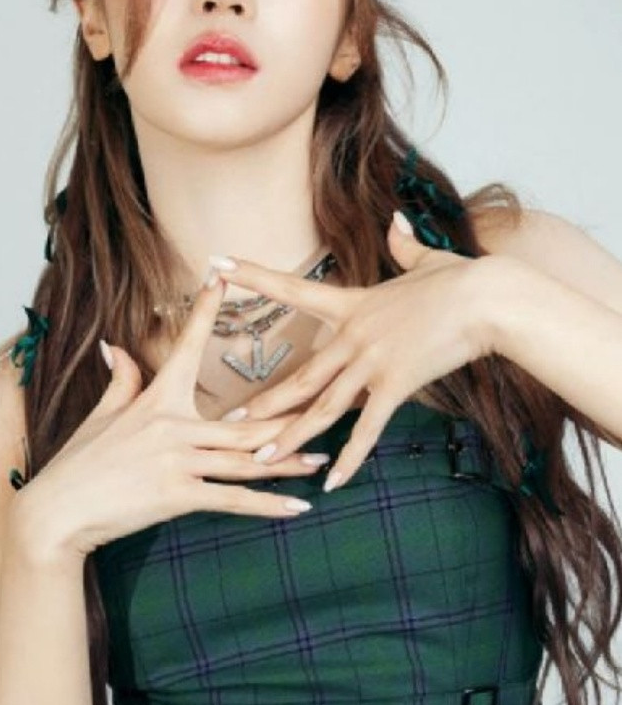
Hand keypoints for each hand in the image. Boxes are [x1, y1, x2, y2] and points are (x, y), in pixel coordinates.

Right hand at [13, 274, 329, 557]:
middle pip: (244, 418)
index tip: (222, 276)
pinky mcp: (175, 495)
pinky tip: (298, 506)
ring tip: (325, 457)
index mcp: (156, 399)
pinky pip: (231, 500)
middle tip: (330, 404)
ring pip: (246, 459)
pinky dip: (268, 505)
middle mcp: (171, 426)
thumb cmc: (78, 464)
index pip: (185, 346)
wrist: (57, 512)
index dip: (205, 310)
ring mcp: (176, 461)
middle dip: (290, 414)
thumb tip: (115, 346)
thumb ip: (120, 381)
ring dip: (289, 460)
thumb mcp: (100, 416)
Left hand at [210, 211, 490, 489]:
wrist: (488, 298)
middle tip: (226, 422)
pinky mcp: (396, 384)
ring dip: (289, 438)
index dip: (253, 277)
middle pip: (299, 376)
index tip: (216, 266)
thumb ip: (405, 245)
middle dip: (262, 403)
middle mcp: (353, 335)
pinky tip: (330, 482)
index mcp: (354, 303)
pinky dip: (349, 458)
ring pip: (321, 408)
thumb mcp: (428, 259)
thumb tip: (396, 222)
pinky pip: (366, 429)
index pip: (292, 289)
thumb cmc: (463, 280)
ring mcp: (372, 362)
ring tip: (260, 460)